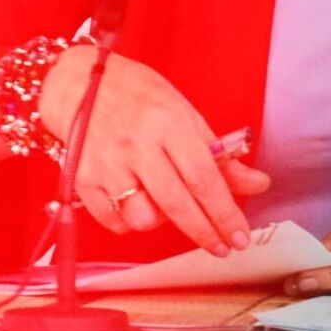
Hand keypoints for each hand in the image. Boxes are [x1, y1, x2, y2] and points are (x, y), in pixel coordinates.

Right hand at [38, 45, 269, 254]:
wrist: (74, 83)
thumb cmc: (135, 95)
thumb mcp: (182, 112)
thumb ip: (217, 154)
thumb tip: (256, 184)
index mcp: (168, 122)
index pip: (204, 178)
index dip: (225, 214)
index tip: (240, 236)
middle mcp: (137, 144)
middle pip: (177, 204)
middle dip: (205, 233)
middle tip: (223, 247)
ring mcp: (107, 163)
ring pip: (142, 218)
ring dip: (159, 221)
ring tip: (161, 204)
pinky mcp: (83, 178)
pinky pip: (114, 221)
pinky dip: (129, 222)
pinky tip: (134, 202)